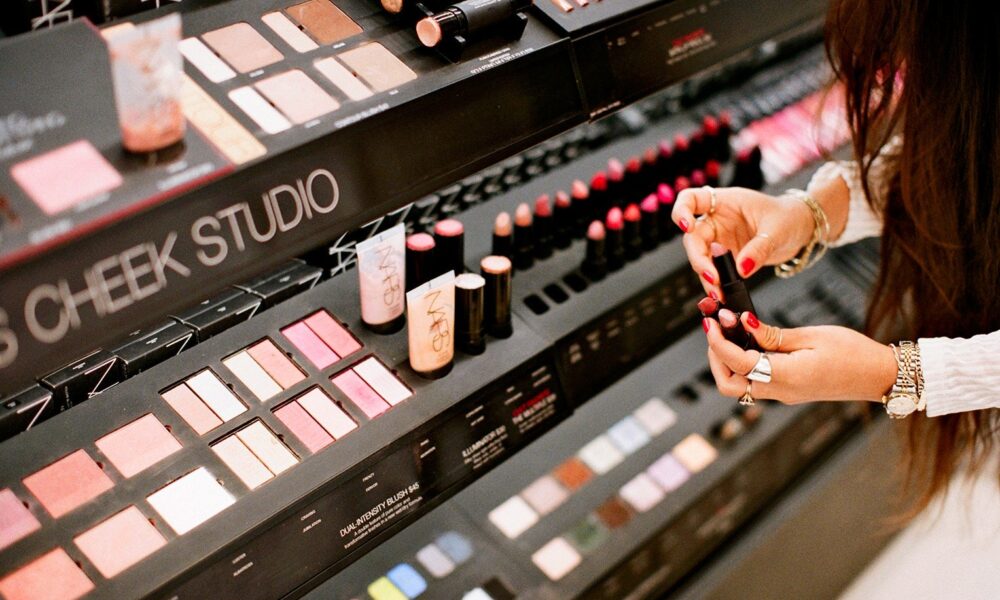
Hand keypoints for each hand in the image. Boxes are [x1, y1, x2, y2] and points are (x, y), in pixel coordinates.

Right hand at [671, 187, 814, 296]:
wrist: (800, 229)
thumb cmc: (788, 218)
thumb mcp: (777, 230)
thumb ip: (759, 249)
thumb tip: (741, 269)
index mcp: (725, 202)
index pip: (690, 199)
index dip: (681, 212)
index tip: (687, 227)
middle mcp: (716, 220)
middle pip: (692, 237)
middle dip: (698, 259)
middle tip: (713, 278)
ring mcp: (719, 239)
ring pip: (700, 258)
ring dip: (706, 276)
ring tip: (718, 293)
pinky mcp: (725, 257)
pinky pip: (713, 270)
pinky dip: (715, 283)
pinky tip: (722, 294)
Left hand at [703, 309, 897, 403]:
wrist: (878, 375)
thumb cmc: (853, 353)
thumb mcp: (812, 336)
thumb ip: (772, 334)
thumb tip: (743, 323)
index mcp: (787, 378)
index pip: (738, 362)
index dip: (719, 341)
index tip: (711, 320)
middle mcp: (780, 392)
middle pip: (729, 385)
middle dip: (715, 357)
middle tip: (716, 328)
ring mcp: (783, 394)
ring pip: (739, 385)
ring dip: (727, 361)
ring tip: (730, 330)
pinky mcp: (787, 391)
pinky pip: (755, 380)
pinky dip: (744, 362)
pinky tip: (749, 339)